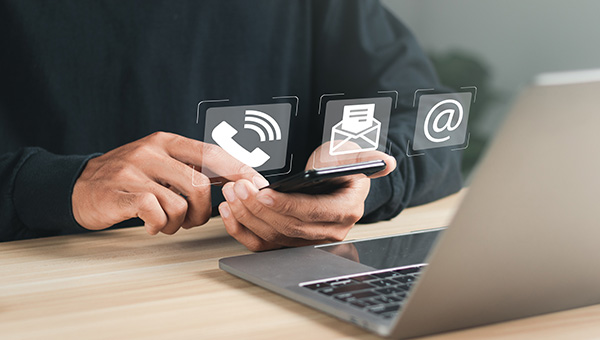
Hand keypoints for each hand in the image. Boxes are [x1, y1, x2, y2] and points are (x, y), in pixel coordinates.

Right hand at [72, 131, 265, 234]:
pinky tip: (150, 224)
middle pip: (200, 183)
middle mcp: (152, 151)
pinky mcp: (120, 192)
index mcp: (167, 141)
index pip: (212, 152)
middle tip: (192, 220)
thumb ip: (191, 166)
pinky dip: (158, 225)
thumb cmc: (129, 177)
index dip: (239, 169)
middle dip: (203, 211)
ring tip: (166, 222)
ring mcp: (134, 170)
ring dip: (178, 222)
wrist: (79, 186)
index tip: (258, 184)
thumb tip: (236, 178)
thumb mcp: (160, 161)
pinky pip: (155, 213)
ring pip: (179, 203)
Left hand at [219, 144, 395, 250]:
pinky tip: (230, 211)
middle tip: (239, 186)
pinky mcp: (288, 243)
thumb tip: (386, 162)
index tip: (264, 192)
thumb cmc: (338, 164)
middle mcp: (329, 231)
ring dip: (247, 216)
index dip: (287, 205)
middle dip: (259, 207)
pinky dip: (242, 229)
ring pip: (273, 237)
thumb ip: (362, 157)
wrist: (330, 178)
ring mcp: (307, 240)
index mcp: (346, 211)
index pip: (314, 213)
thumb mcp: (349, 155)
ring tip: (232, 192)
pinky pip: (262, 244)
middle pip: (289, 228)